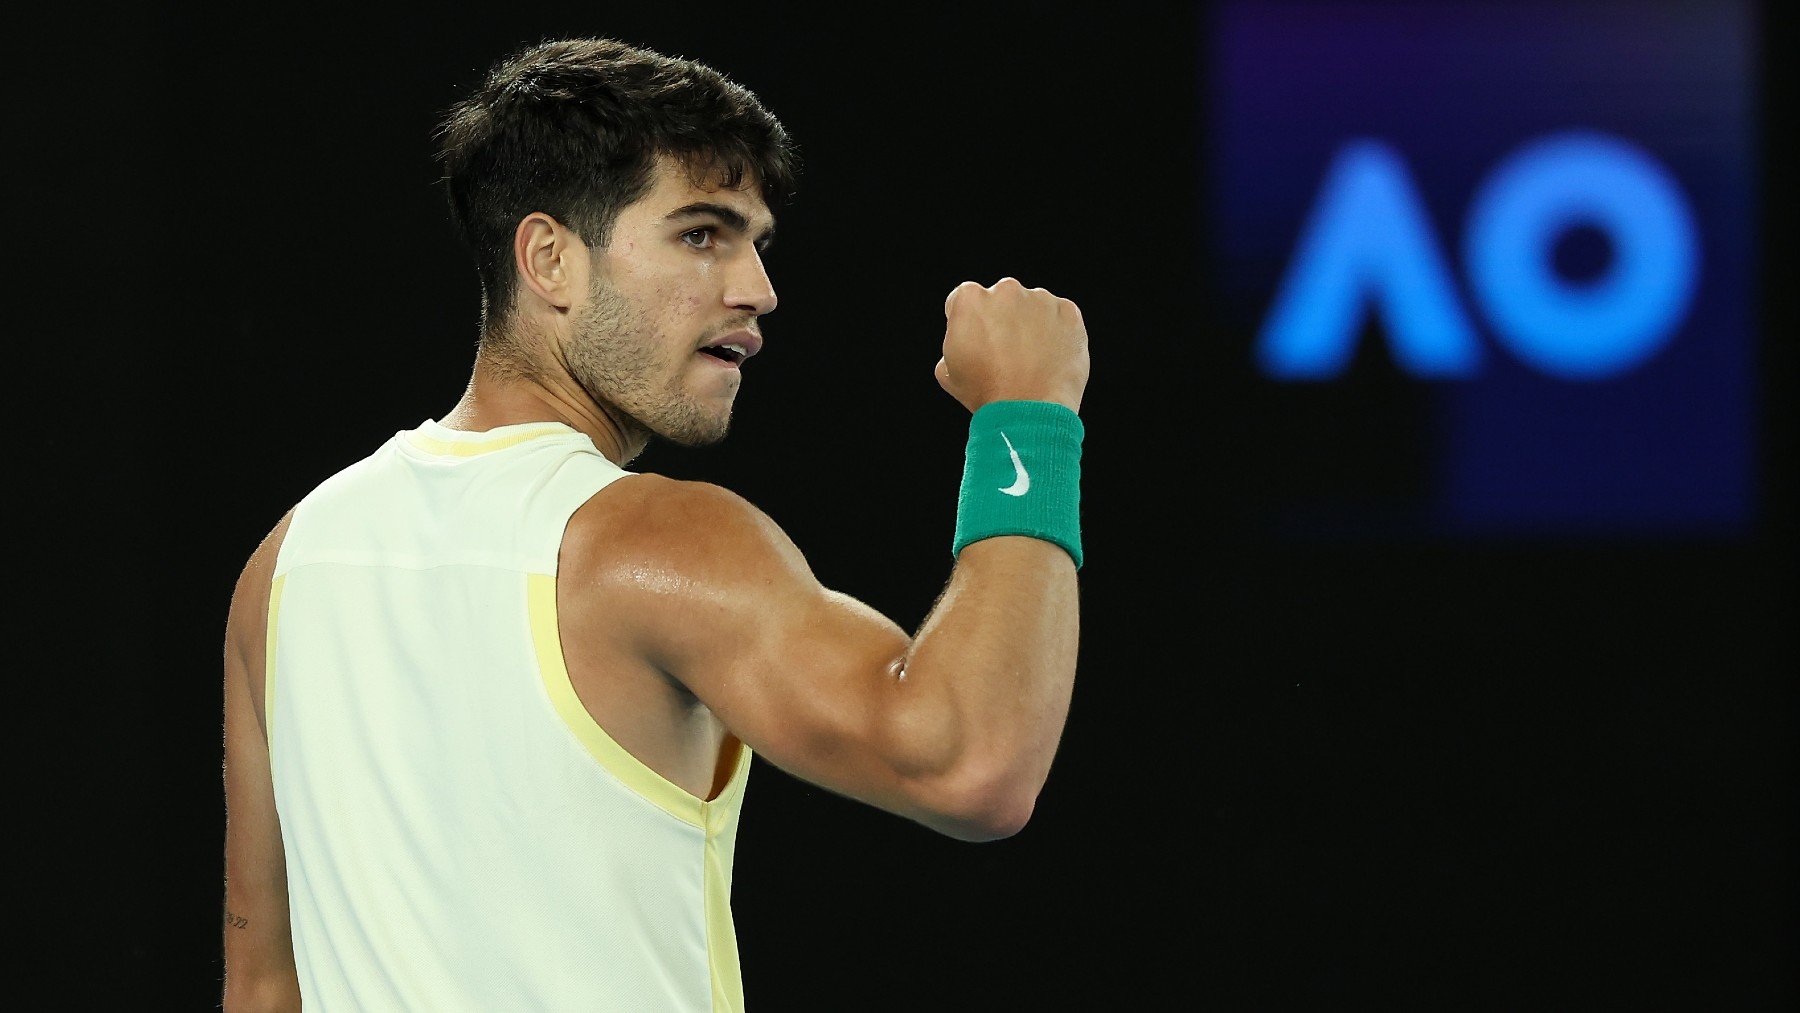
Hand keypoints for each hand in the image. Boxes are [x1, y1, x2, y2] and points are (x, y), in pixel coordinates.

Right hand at [935, 278, 1088, 413]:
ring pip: (1033, 307)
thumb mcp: (947, 371)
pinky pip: (1061, 316)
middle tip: (1006, 353)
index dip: (969, 322)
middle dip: (1003, 320)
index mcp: (970, 298)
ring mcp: (1041, 299)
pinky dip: (1058, 332)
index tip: (977, 341)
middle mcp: (1006, 290)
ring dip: (1031, 325)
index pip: (965, 299)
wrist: (1028, 414)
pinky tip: (1050, 358)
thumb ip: (954, 342)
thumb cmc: (986, 394)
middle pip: (1002, 299)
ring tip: (1031, 361)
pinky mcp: (1068, 312)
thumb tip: (966, 341)